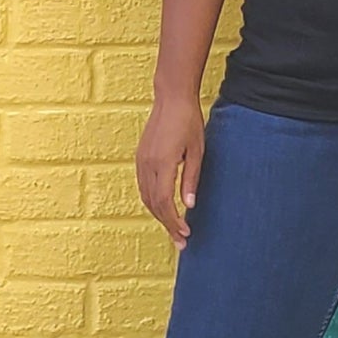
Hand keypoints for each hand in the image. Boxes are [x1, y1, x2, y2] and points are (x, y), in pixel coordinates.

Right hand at [135, 91, 205, 251]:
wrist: (172, 98)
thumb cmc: (189, 121)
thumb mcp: (198, 151)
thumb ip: (191, 179)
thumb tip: (189, 206)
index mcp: (163, 163)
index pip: (165, 203)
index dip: (174, 222)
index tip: (185, 234)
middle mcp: (147, 164)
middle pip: (153, 204)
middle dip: (167, 224)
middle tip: (181, 240)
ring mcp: (141, 160)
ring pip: (145, 197)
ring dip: (159, 214)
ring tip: (174, 227)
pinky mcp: (140, 156)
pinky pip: (143, 186)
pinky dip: (152, 200)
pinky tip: (164, 207)